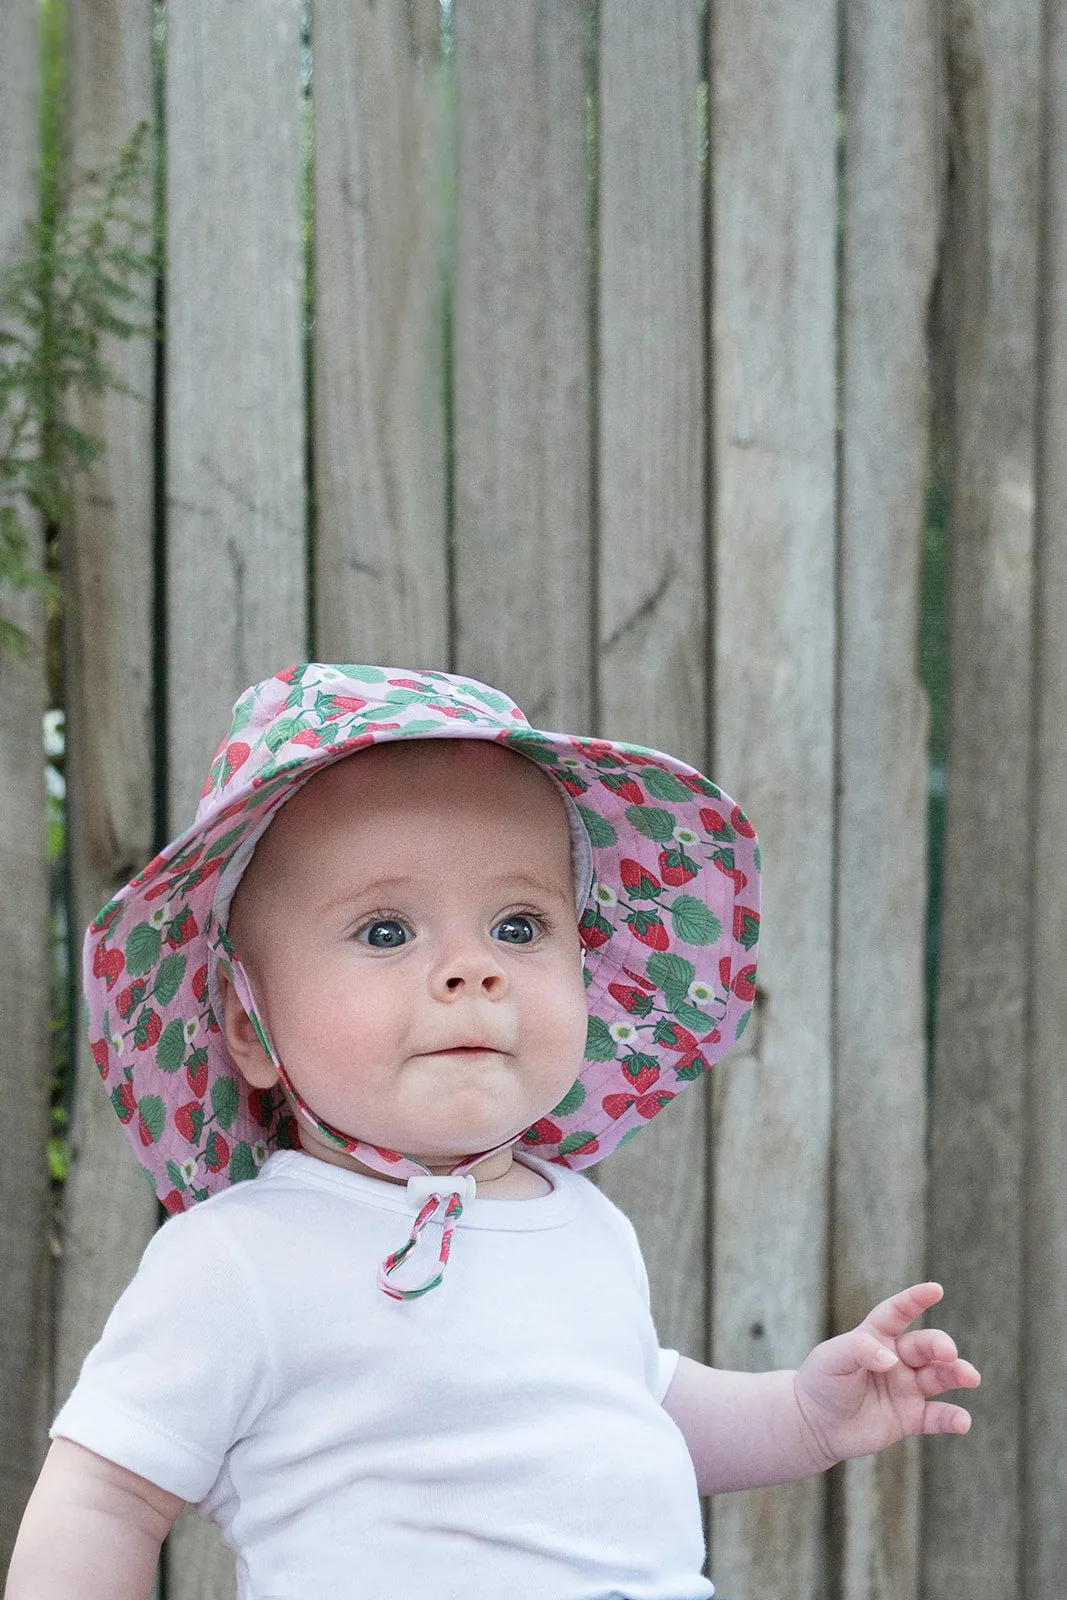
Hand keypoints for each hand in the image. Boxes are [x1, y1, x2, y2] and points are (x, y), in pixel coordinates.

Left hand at [792, 1282, 979, 1470]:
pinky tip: (963, 1422)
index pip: (897, 1312)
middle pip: (925, 1346)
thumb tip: (891, 1359)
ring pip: (938, 1377)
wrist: (816, 1425)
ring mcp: (906, 1388)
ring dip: (956, 1374)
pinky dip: (952, 1418)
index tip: (936, 1290)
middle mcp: (897, 1359)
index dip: (915, 1299)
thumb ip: (858, 1350)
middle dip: (940, 1346)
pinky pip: (936, 1417)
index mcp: (876, 1336)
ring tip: (970, 1377)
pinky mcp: (910, 1417)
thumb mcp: (831, 1359)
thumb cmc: (821, 1383)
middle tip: (948, 1353)